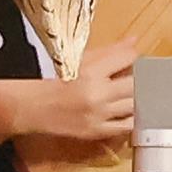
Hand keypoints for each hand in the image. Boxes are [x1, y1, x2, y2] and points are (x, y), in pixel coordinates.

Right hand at [22, 46, 143, 151]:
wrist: (32, 106)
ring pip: (135, 105)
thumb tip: (134, 40)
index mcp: (91, 72)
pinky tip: (128, 110)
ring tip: (131, 91)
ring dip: (137, 97)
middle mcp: (97, 95)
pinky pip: (127, 126)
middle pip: (136, 83)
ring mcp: (98, 115)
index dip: (133, 56)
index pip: (128, 58)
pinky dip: (132, 117)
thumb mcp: (80, 60)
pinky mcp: (97, 131)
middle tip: (137, 75)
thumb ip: (110, 51)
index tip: (131, 57)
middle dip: (139, 77)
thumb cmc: (54, 80)